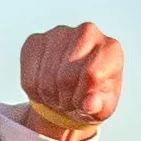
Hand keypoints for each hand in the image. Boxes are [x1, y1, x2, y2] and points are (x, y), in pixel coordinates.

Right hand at [18, 21, 123, 136]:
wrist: (74, 89)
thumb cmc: (94, 97)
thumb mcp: (103, 107)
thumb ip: (99, 106)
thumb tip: (90, 103)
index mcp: (111, 49)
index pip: (91, 74)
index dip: (83, 97)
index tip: (83, 103)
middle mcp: (87, 32)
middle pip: (66, 77)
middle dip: (65, 99)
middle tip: (69, 102)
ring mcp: (59, 32)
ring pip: (45, 77)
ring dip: (50, 96)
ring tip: (59, 96)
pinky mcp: (36, 39)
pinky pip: (28, 75)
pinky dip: (34, 91)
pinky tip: (45, 88)